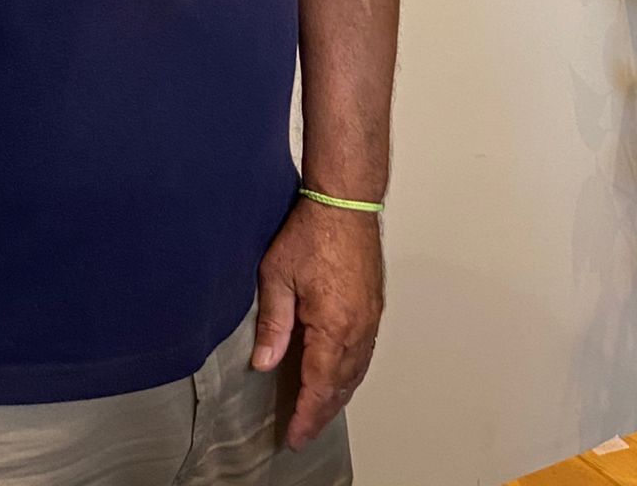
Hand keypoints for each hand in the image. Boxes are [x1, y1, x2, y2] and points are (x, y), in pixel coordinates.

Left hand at [252, 200, 382, 450]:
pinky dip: (351, 372)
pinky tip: (340, 375)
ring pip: (356, 371)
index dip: (306, 415)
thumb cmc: (313, 231)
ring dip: (338, 395)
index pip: (319, 386)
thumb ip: (273, 324)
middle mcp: (358, 328)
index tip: (294, 436)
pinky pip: (364, 351)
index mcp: (334, 327)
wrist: (345, 202)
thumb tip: (263, 363)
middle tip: (304, 432)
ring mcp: (370, 317)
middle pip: (341, 386)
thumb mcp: (277, 277)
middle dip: (322, 413)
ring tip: (320, 411)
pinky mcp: (373, 304)